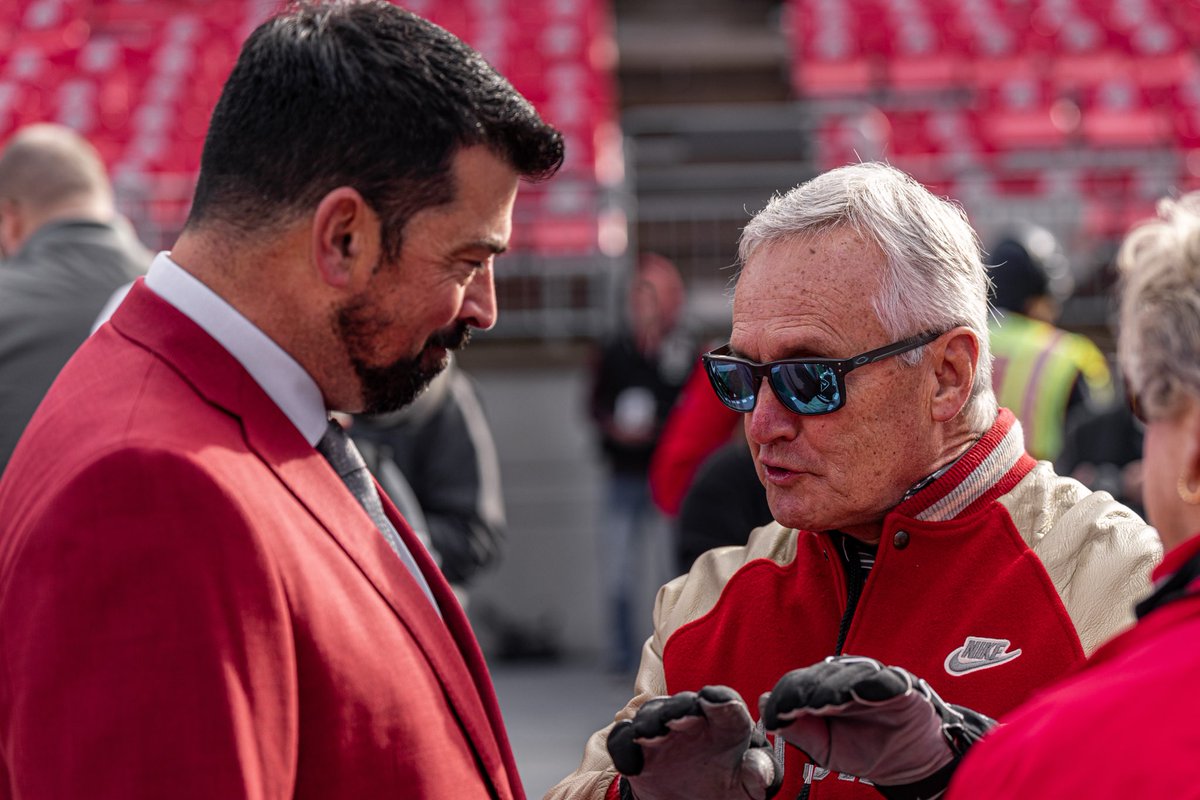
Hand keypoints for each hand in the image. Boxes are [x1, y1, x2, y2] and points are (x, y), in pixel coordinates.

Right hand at [607, 685, 781, 799]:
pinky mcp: (636, 750)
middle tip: (684, 716)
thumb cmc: (727, 788)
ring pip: (651, 715)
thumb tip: (759, 771)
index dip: (722, 699)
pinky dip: (624, 747)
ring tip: (653, 734)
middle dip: (682, 708)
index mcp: (725, 725)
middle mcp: (692, 721)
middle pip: (684, 704)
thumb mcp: (748, 786)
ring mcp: (661, 733)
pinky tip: (633, 764)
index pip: (726, 702)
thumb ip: (759, 773)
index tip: (717, 701)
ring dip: (651, 722)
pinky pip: (623, 740)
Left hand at [760, 656, 993, 799]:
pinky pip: (879, 678)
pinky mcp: (896, 682)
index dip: (783, 698)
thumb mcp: (825, 749)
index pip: (795, 684)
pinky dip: (866, 683)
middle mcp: (843, 679)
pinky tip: (854, 695)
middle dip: (802, 693)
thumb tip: (765, 703)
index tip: (774, 716)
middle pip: (815, 676)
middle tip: (794, 709)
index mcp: (822, 690)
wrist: (910, 763)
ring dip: (829, 687)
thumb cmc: (866, 750)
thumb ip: (798, 729)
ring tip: (822, 704)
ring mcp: (869, 678)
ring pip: (843, 674)